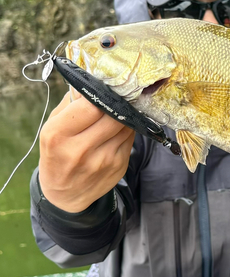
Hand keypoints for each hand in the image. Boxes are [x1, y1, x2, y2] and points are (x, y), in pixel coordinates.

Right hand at [38, 89, 134, 212]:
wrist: (66, 194)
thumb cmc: (57, 154)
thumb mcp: (52, 128)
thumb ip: (71, 105)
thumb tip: (92, 81)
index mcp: (59, 135)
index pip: (90, 106)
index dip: (99, 95)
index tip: (102, 90)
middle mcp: (81, 149)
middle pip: (113, 115)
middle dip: (115, 104)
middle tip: (115, 97)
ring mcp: (104, 159)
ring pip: (125, 125)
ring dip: (124, 115)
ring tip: (117, 112)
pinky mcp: (119, 166)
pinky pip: (130, 138)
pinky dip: (127, 129)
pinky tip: (118, 129)